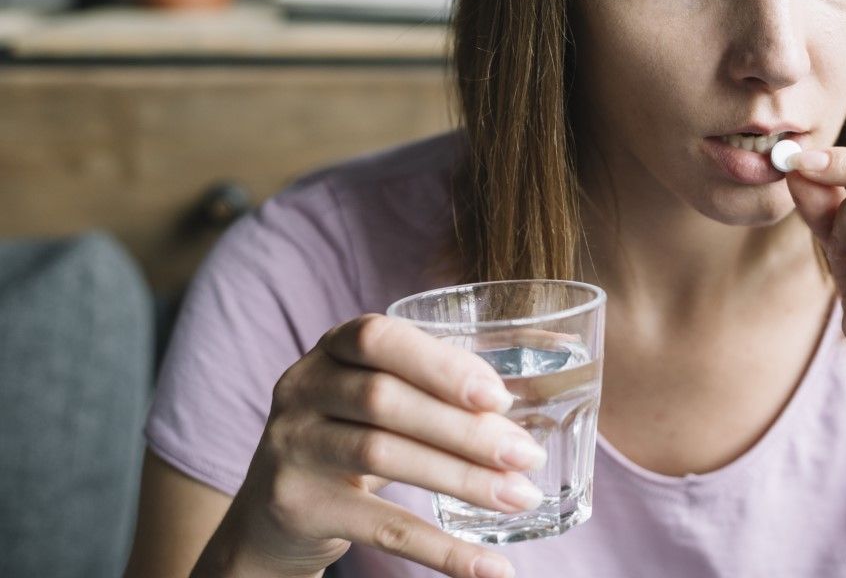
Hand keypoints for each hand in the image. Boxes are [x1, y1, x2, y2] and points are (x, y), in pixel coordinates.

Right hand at [202, 314, 546, 577]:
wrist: (268, 517)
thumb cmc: (349, 440)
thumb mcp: (374, 402)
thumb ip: (433, 389)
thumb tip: (529, 392)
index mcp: (331, 351)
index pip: (379, 339)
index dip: (440, 363)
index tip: (498, 395)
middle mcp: (302, 390)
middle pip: (386, 400)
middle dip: (465, 429)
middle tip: (527, 455)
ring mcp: (293, 448)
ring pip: (384, 455)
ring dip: (463, 478)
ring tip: (520, 496)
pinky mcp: (298, 507)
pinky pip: (380, 527)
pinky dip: (441, 549)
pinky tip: (489, 566)